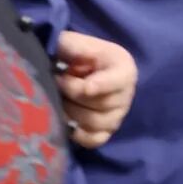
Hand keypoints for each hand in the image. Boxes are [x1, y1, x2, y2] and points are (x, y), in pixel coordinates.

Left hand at [55, 31, 137, 148]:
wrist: (87, 72)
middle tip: (56, 83)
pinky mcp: (107, 132)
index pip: (117, 80)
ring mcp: (117, 116)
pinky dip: (78, 133)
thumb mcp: (78, 43)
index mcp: (123, 69)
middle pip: (101, 103)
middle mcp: (126, 95)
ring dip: (71, 113)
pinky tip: (65, 121)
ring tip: (58, 100)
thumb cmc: (83, 56)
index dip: (102, 85)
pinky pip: (94, 140)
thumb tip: (68, 57)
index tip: (87, 87)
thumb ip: (74, 46)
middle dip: (73, 94)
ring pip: (95, 123)